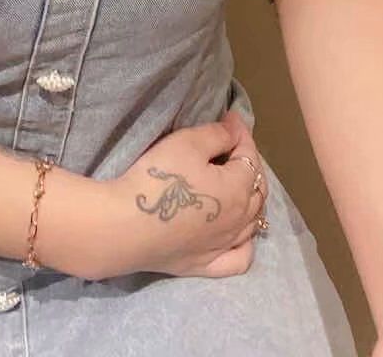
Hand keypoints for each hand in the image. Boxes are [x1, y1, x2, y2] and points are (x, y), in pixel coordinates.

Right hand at [100, 109, 267, 279]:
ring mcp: (223, 247)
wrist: (126, 226)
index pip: (248, 157)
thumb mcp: (187, 143)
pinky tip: (239, 237)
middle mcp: (238, 221)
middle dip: (251, 165)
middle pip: (256, 190)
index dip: (242, 134)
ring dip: (251, 200)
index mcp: (237, 189)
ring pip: (252, 223)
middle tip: (236, 146)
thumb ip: (217, 135)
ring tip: (240, 184)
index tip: (232, 117)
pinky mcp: (206, 266)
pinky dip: (246, 246)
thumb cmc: (159, 178)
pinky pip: (239, 259)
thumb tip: (236, 130)